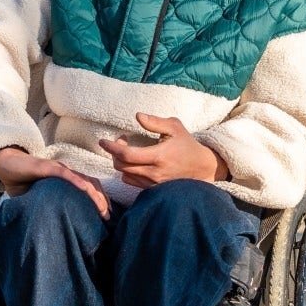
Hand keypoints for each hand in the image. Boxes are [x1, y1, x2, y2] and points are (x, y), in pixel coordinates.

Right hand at [0, 147, 110, 219]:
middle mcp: (65, 173)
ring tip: (102, 209)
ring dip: (95, 194)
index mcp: (65, 180)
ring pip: (82, 179)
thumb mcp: (35, 198)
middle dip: (103, 200)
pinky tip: (85, 190)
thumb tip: (49, 228)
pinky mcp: (46, 167)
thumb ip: (45, 208)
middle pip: (92, 184)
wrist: (4, 163)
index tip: (106, 218)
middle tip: (108, 218)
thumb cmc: (20, 181)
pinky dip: (76, 181)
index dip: (100, 201)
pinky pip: (65, 173)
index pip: (89, 189)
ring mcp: (57, 169)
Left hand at [97, 113, 227, 188]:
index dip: (112, 148)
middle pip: (121, 166)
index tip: (103, 141)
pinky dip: (128, 171)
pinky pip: (132, 182)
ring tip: (128, 151)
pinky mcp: (153, 189)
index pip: (127, 155)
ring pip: (125, 175)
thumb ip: (155, 122)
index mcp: (159, 156)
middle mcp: (154, 172)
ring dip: (121, 163)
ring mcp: (153, 183)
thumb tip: (138, 116)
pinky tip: (134, 162)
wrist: (202, 168)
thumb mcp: (175, 127)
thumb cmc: (187, 144)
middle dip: (115, 153)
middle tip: (121, 141)